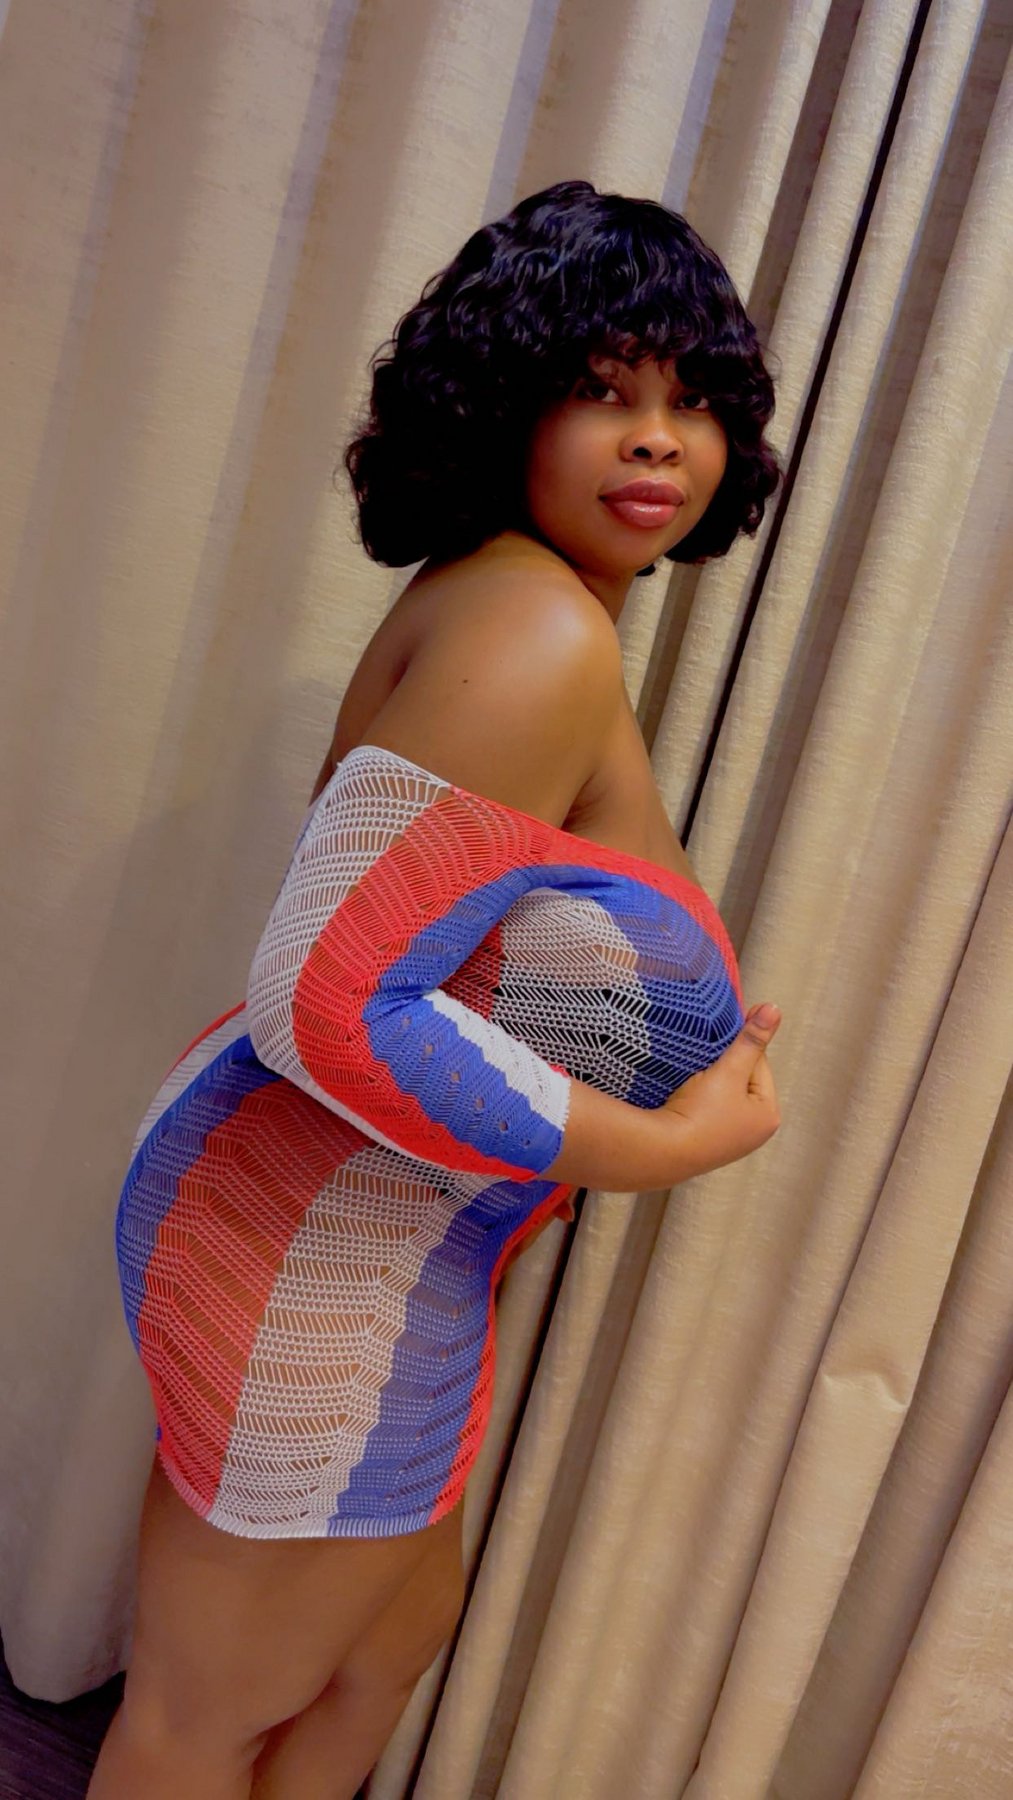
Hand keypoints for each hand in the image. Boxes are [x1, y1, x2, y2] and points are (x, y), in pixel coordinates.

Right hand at [660, 1002, 782, 1178]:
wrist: (662, 1152)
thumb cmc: (701, 1114)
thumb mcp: (729, 1071)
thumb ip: (751, 1040)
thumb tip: (774, 1009)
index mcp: (768, 1115)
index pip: (760, 1064)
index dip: (741, 1045)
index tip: (723, 1028)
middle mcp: (753, 1131)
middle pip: (741, 1079)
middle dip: (724, 1064)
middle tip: (703, 1055)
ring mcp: (728, 1138)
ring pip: (722, 1091)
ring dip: (709, 1078)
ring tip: (693, 1072)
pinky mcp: (705, 1141)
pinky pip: (707, 1106)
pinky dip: (698, 1095)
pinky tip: (685, 1090)